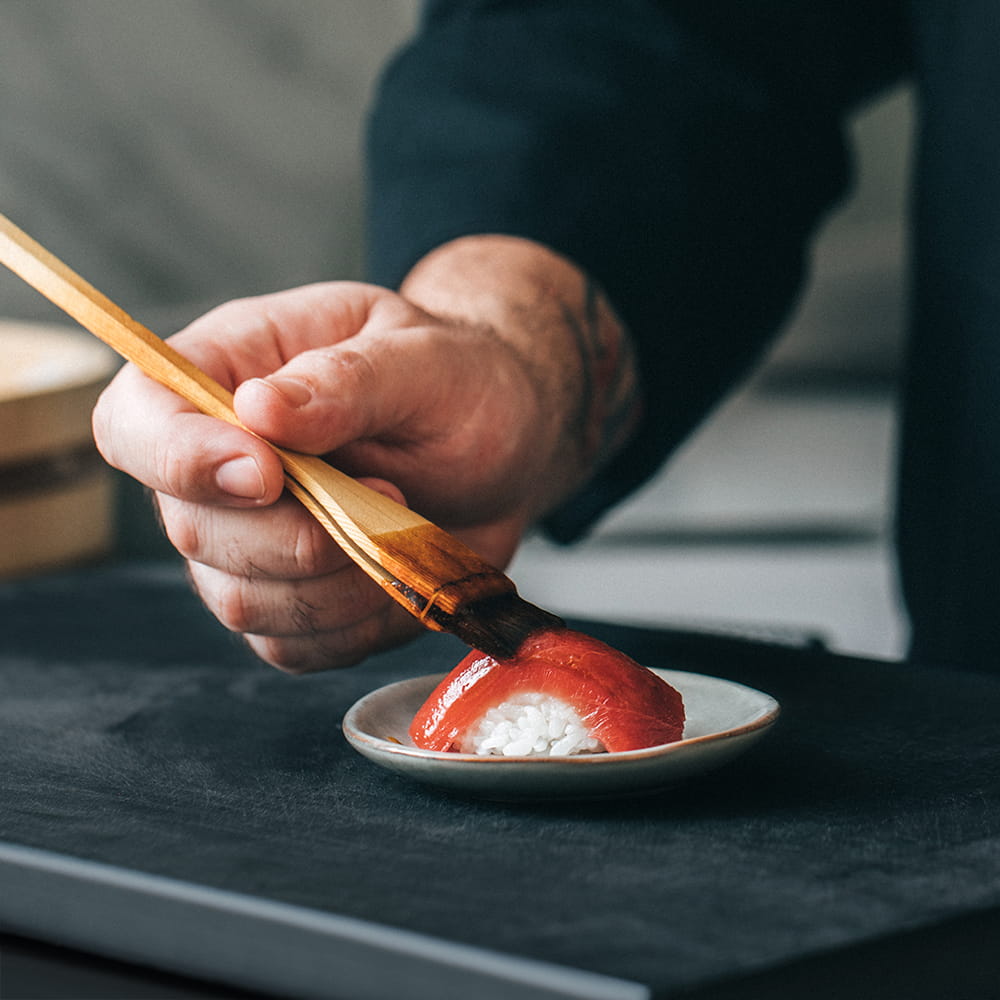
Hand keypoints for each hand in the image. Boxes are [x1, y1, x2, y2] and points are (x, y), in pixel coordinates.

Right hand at [93, 236, 637, 670]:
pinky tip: (400, 573)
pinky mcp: (293, 602)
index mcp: (227, 372)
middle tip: (388, 491)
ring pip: (242, 601)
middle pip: (191, 529)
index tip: (268, 474)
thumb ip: (344, 380)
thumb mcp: (421, 357)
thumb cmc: (459, 382)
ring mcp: (250, 541)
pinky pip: (295, 645)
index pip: (137, 421)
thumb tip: (260, 410)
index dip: (178, 459)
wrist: (504, 449)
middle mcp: (219, 465)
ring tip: (404, 525)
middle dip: (296, 535)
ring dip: (338, 582)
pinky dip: (359, 624)